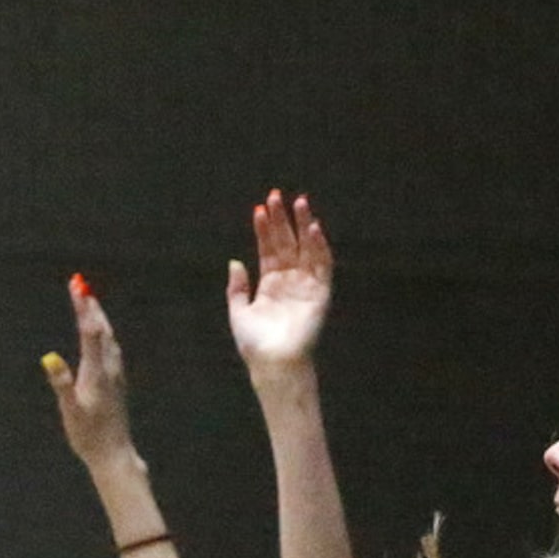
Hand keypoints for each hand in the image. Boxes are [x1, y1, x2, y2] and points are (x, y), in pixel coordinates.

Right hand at [43, 275, 136, 467]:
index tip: (77, 287)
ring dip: (99, 319)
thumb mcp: (70, 410)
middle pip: (102, 331)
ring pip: (110, 340)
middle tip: (81, 285)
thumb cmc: (89, 435)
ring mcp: (116, 377)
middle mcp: (110, 370)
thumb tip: (50, 357)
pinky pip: (112, 351)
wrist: (115, 454)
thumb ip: (61, 383)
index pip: (90, 332)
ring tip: (91, 303)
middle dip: (90, 307)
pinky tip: (104, 337)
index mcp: (97, 373)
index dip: (83, 308)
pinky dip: (105, 336)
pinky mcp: (117, 384)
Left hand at [227, 190, 332, 380]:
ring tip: (299, 202)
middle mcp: (289, 282)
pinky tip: (314, 228)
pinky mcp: (320, 295)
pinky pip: (323, 267)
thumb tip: (235, 262)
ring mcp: (306, 286)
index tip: (259, 209)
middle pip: (287, 244)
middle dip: (283, 220)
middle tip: (276, 195)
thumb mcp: (239, 311)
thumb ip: (237, 287)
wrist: (273, 362)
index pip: (269, 250)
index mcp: (270, 285)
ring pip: (307, 250)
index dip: (264, 229)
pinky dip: (320, 247)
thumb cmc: (255, 343)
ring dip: (303, 226)